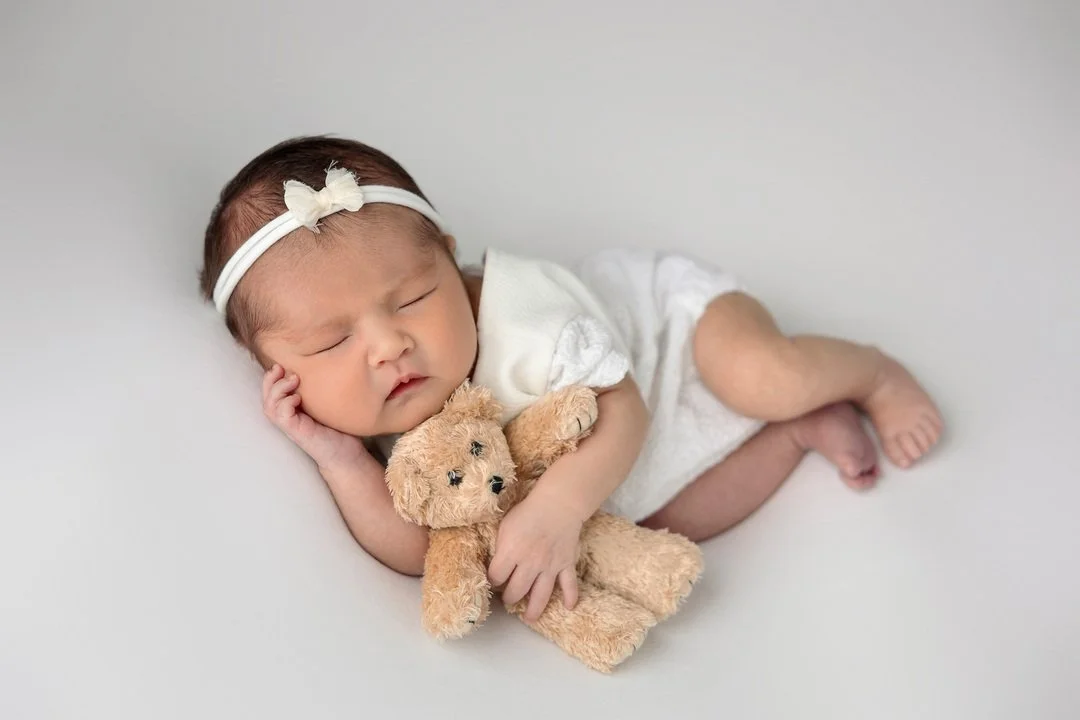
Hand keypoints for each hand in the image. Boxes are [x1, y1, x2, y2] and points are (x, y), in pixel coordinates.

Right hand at [262, 364, 367, 471]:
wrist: (346, 454)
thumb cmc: (339, 428)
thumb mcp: (328, 405)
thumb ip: (321, 390)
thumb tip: (329, 365)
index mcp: (291, 410)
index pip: (271, 393)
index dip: (270, 378)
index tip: (281, 365)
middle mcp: (287, 418)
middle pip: (265, 398)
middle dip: (269, 380)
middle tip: (281, 368)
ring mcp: (291, 426)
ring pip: (270, 406)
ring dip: (277, 389)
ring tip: (293, 380)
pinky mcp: (296, 432)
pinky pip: (282, 416)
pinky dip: (286, 403)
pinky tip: (298, 398)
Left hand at [488, 487, 582, 621]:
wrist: (558, 503)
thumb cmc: (528, 511)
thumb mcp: (505, 525)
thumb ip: (501, 547)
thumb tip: (497, 565)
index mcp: (511, 552)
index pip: (496, 577)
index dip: (493, 581)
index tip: (494, 581)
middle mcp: (530, 563)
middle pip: (516, 591)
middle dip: (509, 598)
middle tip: (508, 599)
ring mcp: (550, 566)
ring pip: (540, 595)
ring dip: (534, 610)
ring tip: (529, 619)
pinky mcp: (566, 564)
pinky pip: (569, 585)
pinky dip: (570, 597)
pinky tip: (568, 607)